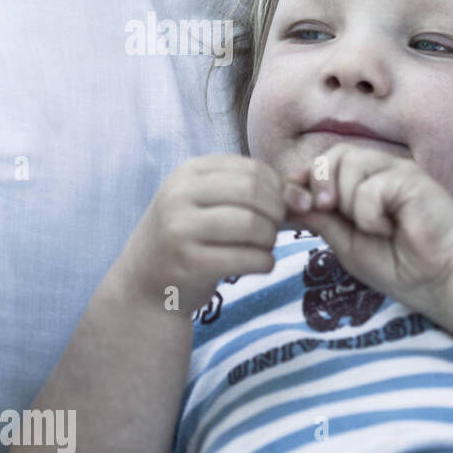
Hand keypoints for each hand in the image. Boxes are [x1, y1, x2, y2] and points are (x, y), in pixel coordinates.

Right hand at [120, 154, 309, 312]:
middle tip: (273, 230)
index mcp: (189, 172)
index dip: (280, 190)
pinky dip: (265, 263)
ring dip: (270, 240)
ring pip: (254, 225)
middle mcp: (179, 195)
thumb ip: (260, 192)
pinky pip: (249, 258)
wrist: (146, 283)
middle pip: (255, 193)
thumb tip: (307, 197)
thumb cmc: (192, 236)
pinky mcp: (190, 263)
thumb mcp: (216, 203)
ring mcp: (181, 229)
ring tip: (263, 247)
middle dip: (277, 213)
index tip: (283, 209)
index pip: (254, 170)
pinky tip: (257, 264)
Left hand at [286, 143, 452, 308]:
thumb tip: (290, 202)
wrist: (440, 278)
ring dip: (348, 202)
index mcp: (363, 186)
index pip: (323, 166)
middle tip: (330, 212)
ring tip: (371, 227)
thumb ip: (322, 220)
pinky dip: (370, 214)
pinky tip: (390, 228)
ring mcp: (396, 172)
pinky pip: (370, 186)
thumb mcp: (348, 244)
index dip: (303, 181)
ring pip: (347, 162)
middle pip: (331, 156)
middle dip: (320, 185)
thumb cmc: (401, 266)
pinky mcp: (411, 178)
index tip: (299, 207)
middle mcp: (380, 173)